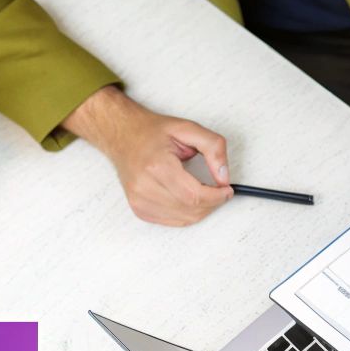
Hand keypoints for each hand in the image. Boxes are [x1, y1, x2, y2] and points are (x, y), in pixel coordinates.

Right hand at [61, 86, 233, 225]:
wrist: (122, 135)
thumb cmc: (151, 132)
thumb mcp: (188, 128)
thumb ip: (213, 148)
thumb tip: (223, 176)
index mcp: (157, 166)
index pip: (194, 195)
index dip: (217, 196)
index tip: (227, 190)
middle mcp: (144, 187)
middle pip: (191, 210)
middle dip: (212, 202)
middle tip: (219, 190)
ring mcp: (139, 201)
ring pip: (184, 219)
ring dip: (201, 209)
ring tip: (204, 191)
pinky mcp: (139, 209)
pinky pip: (173, 221)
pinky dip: (187, 213)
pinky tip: (189, 197)